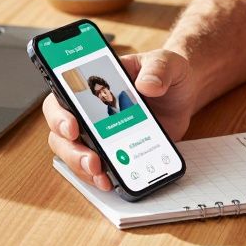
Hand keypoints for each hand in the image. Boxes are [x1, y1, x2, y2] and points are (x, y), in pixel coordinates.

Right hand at [44, 49, 195, 190]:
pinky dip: (100, 177)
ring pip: (74, 152)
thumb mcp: (167, 63)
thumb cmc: (168, 73)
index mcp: (96, 83)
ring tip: (102, 177)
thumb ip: (158, 69)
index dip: (59, 114)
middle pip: (62, 131)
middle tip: (92, 161)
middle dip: (71, 149)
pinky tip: (112, 182)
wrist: (185, 95)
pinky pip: (98, 167)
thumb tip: (148, 85)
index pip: (62, 95)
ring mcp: (101, 132)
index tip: (73, 128)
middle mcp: (91, 109)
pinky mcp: (116, 150)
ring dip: (82, 167)